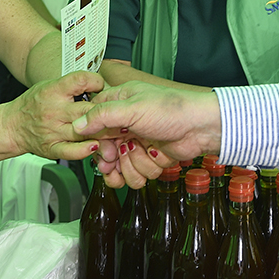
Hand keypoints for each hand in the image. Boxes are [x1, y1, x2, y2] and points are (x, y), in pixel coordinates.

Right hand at [7, 71, 108, 161]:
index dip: (97, 82)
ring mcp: (53, 131)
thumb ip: (73, 85)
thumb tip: (102, 84)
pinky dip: (85, 150)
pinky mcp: (52, 148)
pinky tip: (95, 146)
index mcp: (53, 91)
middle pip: (86, 109)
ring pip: (83, 131)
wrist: (12, 126)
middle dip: (104, 110)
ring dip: (101, 132)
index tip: (101, 86)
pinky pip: (71, 151)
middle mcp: (53, 110)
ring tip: (113, 130)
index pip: (81, 80)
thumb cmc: (35, 104)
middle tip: (115, 111)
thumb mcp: (50, 85)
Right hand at [72, 81, 220, 187]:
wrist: (201, 128)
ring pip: (120, 167)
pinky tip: (156, 157)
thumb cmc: (172, 109)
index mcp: (118, 103)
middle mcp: (124, 123)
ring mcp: (136, 142)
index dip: (94, 141)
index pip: (91, 125)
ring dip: (134, 165)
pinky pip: (136, 174)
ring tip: (147, 151)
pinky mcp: (148, 158)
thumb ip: (102, 116)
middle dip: (113, 159)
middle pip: (103, 151)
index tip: (103, 147)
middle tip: (122, 155)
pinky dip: (147, 170)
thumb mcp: (133, 108)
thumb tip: (77, 125)